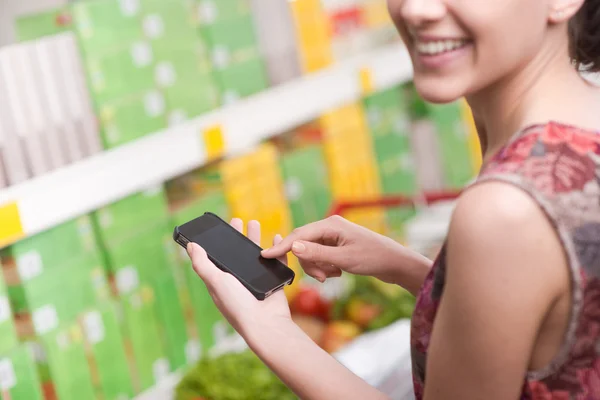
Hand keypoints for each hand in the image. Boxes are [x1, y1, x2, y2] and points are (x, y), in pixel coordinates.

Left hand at [186, 218, 290, 338]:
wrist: (266, 324)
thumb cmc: (238, 306)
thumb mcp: (215, 282)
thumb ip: (203, 264)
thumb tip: (190, 246)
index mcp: (222, 281)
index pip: (217, 257)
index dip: (217, 243)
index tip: (218, 227)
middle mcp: (239, 281)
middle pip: (237, 253)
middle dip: (237, 236)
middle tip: (237, 220)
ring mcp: (257, 281)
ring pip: (257, 254)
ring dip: (255, 239)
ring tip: (255, 223)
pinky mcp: (273, 282)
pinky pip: (276, 261)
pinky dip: (277, 249)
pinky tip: (277, 237)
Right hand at [261, 215, 431, 294]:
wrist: (395, 263)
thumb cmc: (373, 258)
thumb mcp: (344, 259)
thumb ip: (317, 254)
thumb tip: (294, 246)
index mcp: (330, 225)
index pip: (299, 235)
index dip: (282, 247)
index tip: (265, 256)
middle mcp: (329, 227)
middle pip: (303, 244)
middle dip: (309, 263)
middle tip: (323, 278)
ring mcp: (333, 236)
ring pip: (311, 253)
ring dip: (318, 267)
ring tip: (334, 275)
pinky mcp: (337, 246)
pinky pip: (320, 256)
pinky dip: (325, 267)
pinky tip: (338, 272)